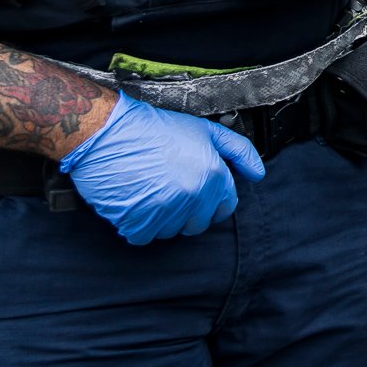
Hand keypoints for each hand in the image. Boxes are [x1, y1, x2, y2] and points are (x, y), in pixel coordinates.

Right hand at [59, 93, 265, 244]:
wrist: (108, 132)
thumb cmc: (154, 129)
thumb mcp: (206, 131)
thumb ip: (238, 151)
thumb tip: (258, 173)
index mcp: (213, 176)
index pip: (225, 207)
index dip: (212, 200)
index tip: (195, 190)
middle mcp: (193, 196)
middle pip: (198, 224)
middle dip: (187, 211)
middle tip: (169, 188)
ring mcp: (164, 211)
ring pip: (170, 232)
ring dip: (161, 218)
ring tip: (150, 190)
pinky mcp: (136, 222)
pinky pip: (142, 237)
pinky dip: (137, 224)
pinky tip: (134, 201)